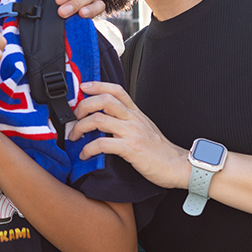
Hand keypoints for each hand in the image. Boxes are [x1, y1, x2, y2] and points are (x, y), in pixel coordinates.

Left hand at [68, 81, 188, 188]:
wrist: (177, 166)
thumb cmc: (160, 150)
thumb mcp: (144, 128)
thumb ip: (127, 120)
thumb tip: (106, 117)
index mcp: (136, 113)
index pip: (116, 90)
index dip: (98, 85)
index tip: (83, 87)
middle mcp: (133, 119)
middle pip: (104, 101)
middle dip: (83, 106)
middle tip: (75, 117)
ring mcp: (132, 133)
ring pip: (99, 120)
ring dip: (80, 127)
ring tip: (74, 136)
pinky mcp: (130, 149)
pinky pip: (103, 144)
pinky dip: (88, 148)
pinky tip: (84, 154)